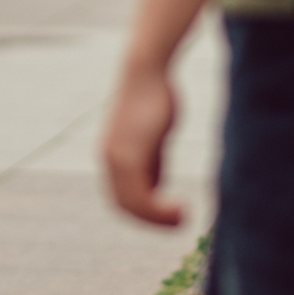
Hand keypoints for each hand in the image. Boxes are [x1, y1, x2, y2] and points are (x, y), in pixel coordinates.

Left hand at [102, 62, 184, 226]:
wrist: (147, 72)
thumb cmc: (156, 97)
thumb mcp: (154, 136)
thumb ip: (151, 161)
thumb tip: (155, 187)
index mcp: (113, 156)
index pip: (122, 196)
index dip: (144, 212)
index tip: (168, 215)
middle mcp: (109, 160)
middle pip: (124, 205)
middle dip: (152, 219)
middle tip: (179, 222)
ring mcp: (116, 160)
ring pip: (132, 205)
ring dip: (158, 218)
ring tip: (183, 217)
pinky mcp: (129, 157)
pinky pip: (142, 196)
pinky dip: (160, 210)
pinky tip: (181, 208)